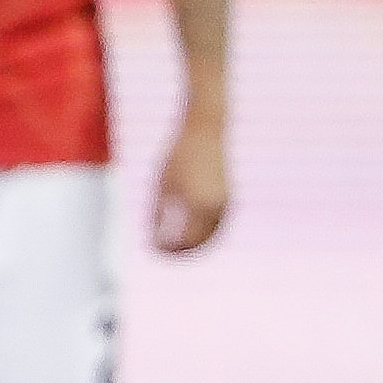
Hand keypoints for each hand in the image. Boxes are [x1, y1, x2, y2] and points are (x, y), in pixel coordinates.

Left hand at [154, 118, 229, 253]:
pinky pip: (217, 222)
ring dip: (195, 243)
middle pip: (200, 241)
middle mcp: (215, 206)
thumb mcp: (163, 185)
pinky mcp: (227, 196)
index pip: (184, 239)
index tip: (155, 249)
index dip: (169, 248)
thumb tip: (154, 239)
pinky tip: (188, 230)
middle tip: (164, 252)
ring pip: (211, 234)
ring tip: (175, 245)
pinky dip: (204, 231)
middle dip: (182, 249)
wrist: (205, 131)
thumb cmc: (179, 155)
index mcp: (198, 204)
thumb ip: (159, 214)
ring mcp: (224, 202)